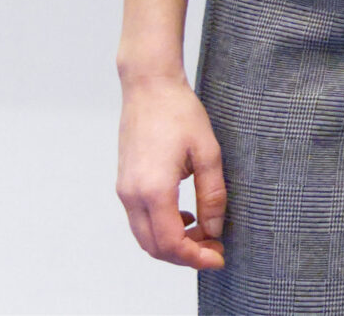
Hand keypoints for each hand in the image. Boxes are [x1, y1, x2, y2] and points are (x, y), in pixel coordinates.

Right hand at [116, 69, 226, 269]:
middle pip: (154, 247)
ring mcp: (124, 190)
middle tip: (215, 249)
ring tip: (204, 235)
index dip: (195, 257)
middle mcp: (132, 195)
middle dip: (185, 255)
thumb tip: (215, 229)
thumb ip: (212, 194)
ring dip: (173, 244)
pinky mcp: (125, 184)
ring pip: (145, 236)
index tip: (219, 258)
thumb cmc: (180, 112)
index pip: (170, 243)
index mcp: (153, 190)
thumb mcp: (208, 152)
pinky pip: (140, 220)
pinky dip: (161, 229)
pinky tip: (186, 217)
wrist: (149, 86)